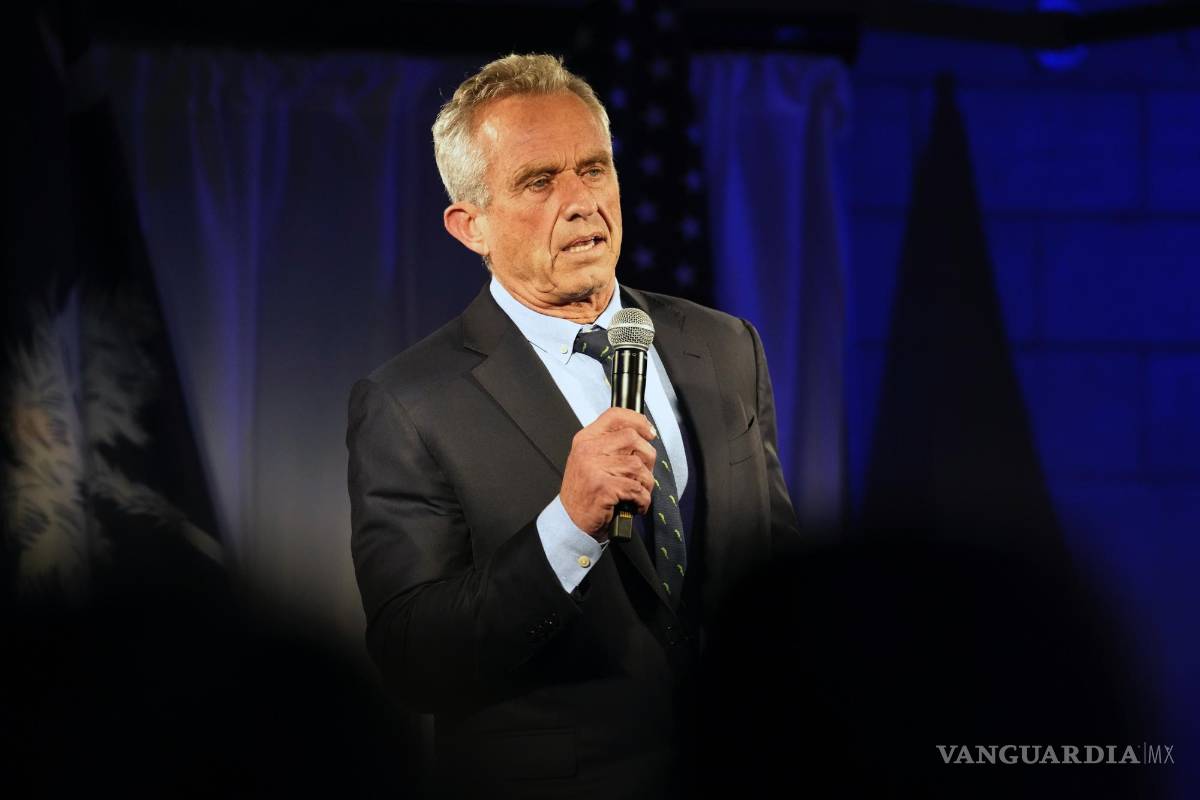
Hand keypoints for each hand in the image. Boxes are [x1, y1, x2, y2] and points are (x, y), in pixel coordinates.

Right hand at [560, 407, 656, 539]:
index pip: (615, 415)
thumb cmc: (586, 491)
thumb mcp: (591, 460)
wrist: (571, 521)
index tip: (649, 432)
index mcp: (586, 439)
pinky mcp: (603, 488)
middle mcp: (587, 450)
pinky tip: (635, 505)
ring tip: (637, 492)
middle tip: (643, 473)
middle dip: (647, 457)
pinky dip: (643, 500)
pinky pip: (637, 489)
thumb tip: (644, 433)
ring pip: (638, 466)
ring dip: (645, 483)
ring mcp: (594, 468)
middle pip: (632, 438)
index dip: (638, 420)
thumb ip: (611, 444)